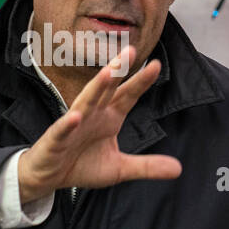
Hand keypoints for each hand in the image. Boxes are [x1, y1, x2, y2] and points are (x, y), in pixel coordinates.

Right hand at [17, 45, 181, 203]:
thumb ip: (147, 166)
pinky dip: (68, 123)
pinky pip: (62, 130)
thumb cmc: (82, 165)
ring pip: (85, 102)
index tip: (156, 65)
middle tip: (129, 51)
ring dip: (96, 88)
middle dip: (117, 71)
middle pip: (106, 90)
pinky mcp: (56, 140)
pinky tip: (76, 116)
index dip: (140, 82)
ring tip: (107, 74)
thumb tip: (179, 169)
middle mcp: (92, 115)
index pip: (128, 96)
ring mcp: (73, 125)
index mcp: (109, 118)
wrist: (49, 178)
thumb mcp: (119, 168)